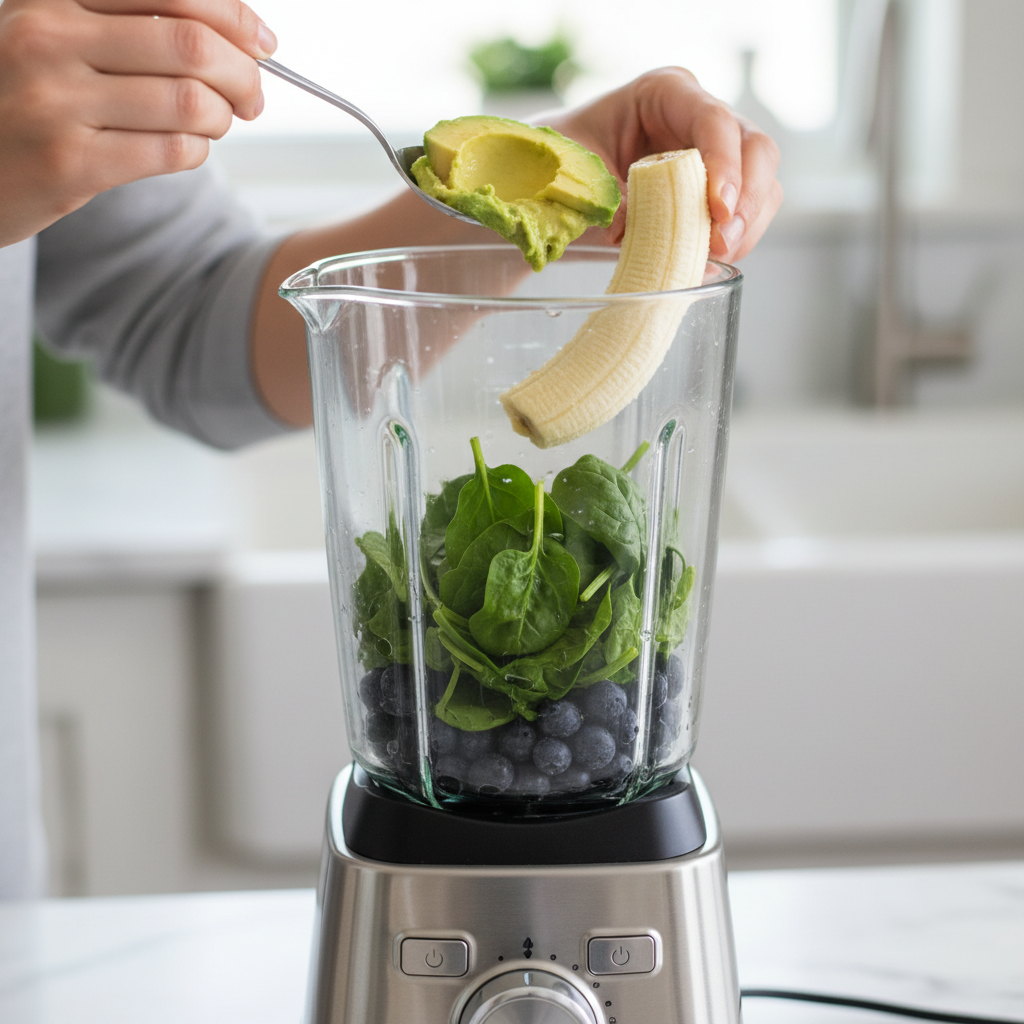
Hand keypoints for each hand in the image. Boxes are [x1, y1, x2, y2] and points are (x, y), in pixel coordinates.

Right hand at [0, 0, 276, 247]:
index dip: (233, 15)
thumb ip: (126, 23)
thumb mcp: (57, 36)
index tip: (263, 44)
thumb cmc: (25, 99)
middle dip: (243, 74)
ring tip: (214, 124)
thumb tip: (236, 34)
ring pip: (190, 102)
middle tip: (251, 97)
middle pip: (192, 46)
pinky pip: (172, 151)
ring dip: (222, 119)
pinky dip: (197, 151)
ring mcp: (54, 101)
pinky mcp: (69, 163)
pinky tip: (186, 147)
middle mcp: (45, 37)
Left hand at [547, 67, 782, 261]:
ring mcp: (715, 152)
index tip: (718, 209)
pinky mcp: (718, 188)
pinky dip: (737, 238)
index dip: (724, 164)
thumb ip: (607, 198)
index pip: (714, 120)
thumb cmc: (566, 161)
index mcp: (666, 93)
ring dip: (747, 225)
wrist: (558, 176)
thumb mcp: (578, 173)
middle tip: (722, 242)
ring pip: (763, 183)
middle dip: (747, 199)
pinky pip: (748, 212)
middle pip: (756, 149)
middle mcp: (699, 116)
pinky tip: (711, 257)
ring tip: (715, 255)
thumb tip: (629, 233)